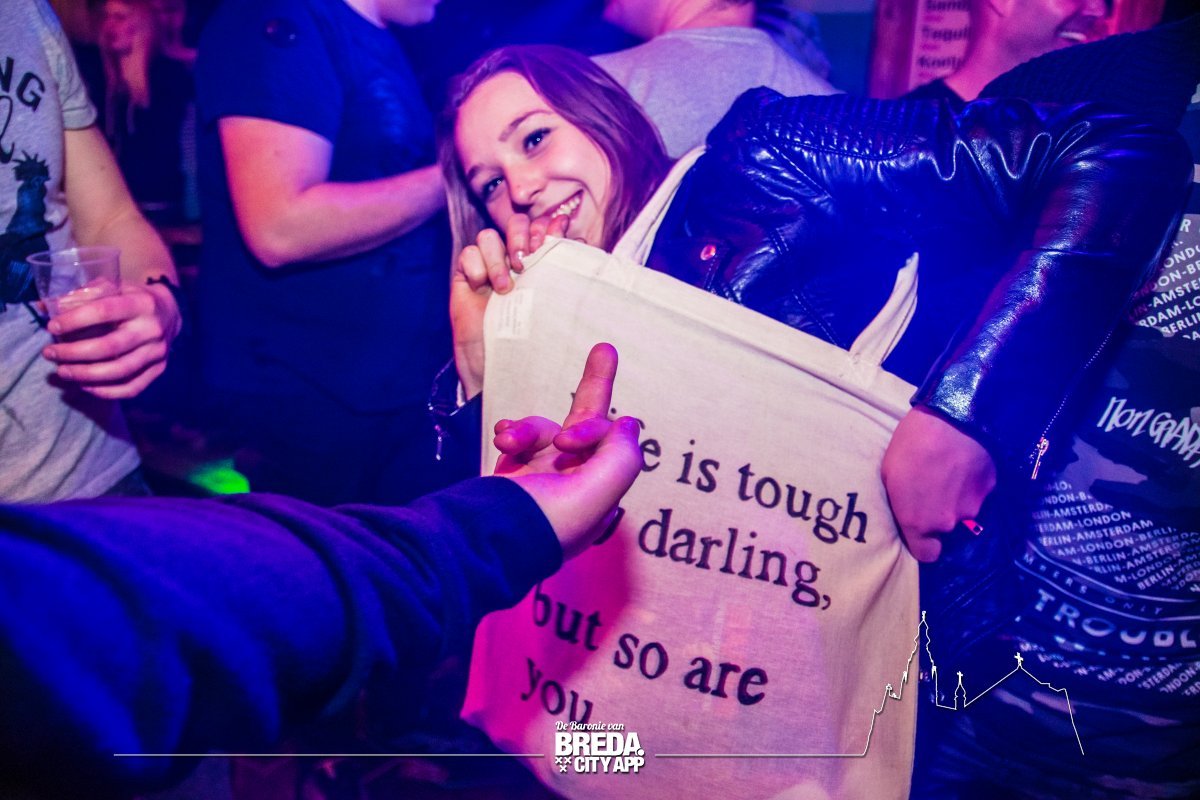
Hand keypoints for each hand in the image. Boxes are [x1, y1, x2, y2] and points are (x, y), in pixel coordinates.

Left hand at [41, 281, 181, 398]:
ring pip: (120, 371)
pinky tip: (85, 386)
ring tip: (63, 372)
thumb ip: (85, 294)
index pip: (104, 311)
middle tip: (50, 353)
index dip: (76, 320)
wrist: (170, 312)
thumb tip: (49, 307)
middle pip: (110, 347)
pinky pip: (132, 388)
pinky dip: (106, 391)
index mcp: (141, 303)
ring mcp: (158, 352)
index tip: (52, 326)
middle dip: (74, 353)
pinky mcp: (159, 369)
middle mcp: (152, 329)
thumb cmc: (132, 298)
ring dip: (86, 375)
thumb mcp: (115, 286)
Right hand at [450, 214, 568, 397]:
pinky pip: (468, 253)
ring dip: (498, 256)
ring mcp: (488, 268)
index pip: (543, 227)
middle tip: (525, 262)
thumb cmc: (530, 341)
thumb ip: (560, 269)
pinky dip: (477, 266)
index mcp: (540, 263)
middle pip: (516, 223)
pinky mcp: (465, 278)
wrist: (499, 368)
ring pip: (489, 236)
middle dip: (521, 235)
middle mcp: (514, 262)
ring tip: (505, 286)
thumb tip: (574, 234)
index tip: (553, 238)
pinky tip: (483, 289)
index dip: (547, 227)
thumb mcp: (551, 303)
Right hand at [494, 343, 643, 558]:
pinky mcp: (513, 476)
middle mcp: (575, 484)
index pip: (611, 441)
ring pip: (545, 429)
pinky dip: (511, 431)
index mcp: (599, 493)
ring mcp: (542, 478)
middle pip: (591, 425)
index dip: (593, 429)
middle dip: (596, 385)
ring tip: (506, 440)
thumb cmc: (540, 522)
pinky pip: (519, 438)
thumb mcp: (596, 493)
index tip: (567, 439)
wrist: (477, 542)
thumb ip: (620, 455)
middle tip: (605, 349)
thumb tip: (628, 424)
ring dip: (527, 428)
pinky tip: (501, 437)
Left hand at [881, 406, 996, 562]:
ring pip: (963, 510)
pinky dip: (972, 483)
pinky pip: (978, 493)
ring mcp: (972, 507)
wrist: (954, 420)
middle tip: (932, 486)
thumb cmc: (912, 444)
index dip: (924, 544)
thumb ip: (900, 503)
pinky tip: (964, 463)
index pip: (927, 554)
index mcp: (918, 522)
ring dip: (956, 497)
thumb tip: (906, 512)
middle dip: (939, 512)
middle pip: (944, 528)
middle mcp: (947, 522)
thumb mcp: (889, 474)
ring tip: (948, 470)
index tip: (921, 531)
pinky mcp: (990, 490)